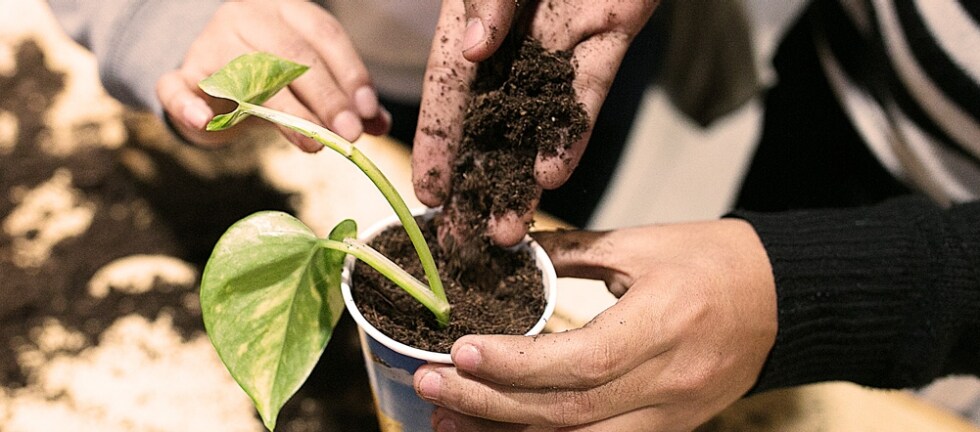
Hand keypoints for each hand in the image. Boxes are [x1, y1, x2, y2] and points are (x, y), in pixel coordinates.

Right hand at [155, 0, 389, 150]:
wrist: (211, 76)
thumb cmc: (273, 76)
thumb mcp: (311, 80)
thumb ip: (346, 99)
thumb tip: (379, 124)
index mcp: (286, 10)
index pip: (324, 34)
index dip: (349, 72)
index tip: (367, 109)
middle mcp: (247, 18)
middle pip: (290, 55)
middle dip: (325, 97)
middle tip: (348, 134)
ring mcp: (211, 42)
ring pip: (248, 76)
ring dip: (284, 113)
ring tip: (314, 144)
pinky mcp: (182, 73)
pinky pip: (176, 86)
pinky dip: (186, 104)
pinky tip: (202, 120)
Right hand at [412, 0, 659, 244]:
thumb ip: (487, 1)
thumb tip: (474, 51)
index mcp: (477, 19)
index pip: (448, 90)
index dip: (437, 143)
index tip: (430, 195)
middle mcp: (515, 40)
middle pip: (490, 122)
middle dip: (478, 181)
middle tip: (469, 238)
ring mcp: (563, 43)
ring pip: (540, 120)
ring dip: (524, 176)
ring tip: (510, 229)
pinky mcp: (611, 33)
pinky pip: (590, 90)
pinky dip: (573, 133)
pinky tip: (554, 174)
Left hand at [413, 219, 777, 430]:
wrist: (782, 299)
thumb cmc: (714, 261)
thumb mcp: (643, 243)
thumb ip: (572, 250)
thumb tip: (507, 250)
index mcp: (666, 322)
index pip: (582, 360)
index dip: (516, 364)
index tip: (458, 351)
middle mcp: (670, 381)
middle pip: (570, 413)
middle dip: (490, 404)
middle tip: (429, 387)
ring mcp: (672, 416)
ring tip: (447, 421)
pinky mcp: (670, 430)